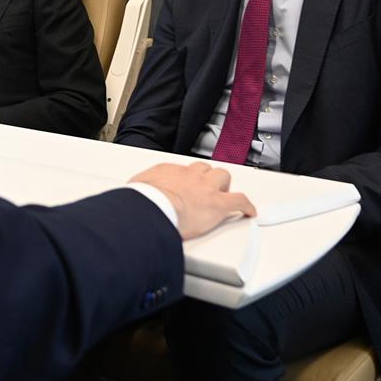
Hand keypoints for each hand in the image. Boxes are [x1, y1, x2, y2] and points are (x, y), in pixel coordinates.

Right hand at [130, 161, 256, 239]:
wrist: (154, 206)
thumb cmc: (144, 201)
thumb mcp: (135, 189)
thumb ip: (137, 190)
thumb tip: (131, 196)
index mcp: (169, 171)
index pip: (181, 170)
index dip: (186, 179)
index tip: (184, 185)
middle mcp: (190, 176)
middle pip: (205, 169)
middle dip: (207, 177)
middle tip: (205, 189)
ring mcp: (206, 188)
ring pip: (223, 177)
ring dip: (224, 186)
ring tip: (224, 195)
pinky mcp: (219, 203)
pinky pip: (240, 200)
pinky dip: (246, 205)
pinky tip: (249, 211)